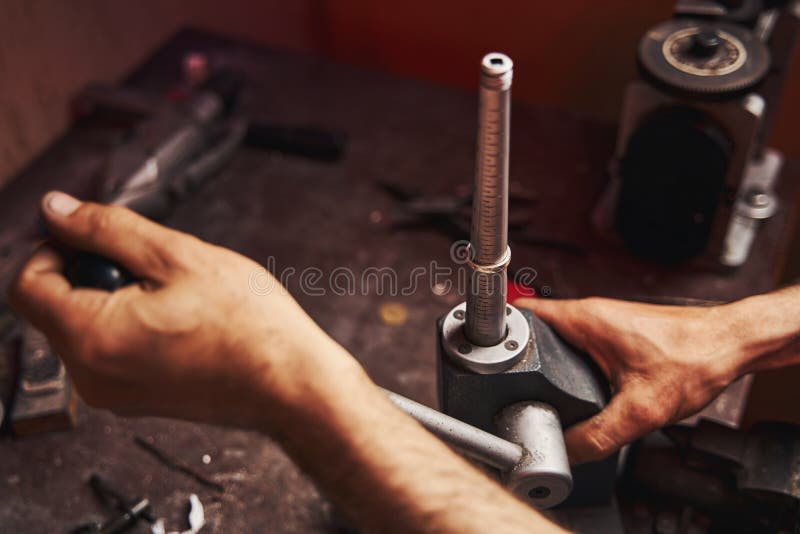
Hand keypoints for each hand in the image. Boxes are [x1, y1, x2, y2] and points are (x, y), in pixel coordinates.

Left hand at [8, 191, 354, 427]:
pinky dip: (132, 327)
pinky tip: (182, 321)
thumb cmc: (247, 324)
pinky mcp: (135, 400)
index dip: (58, 248)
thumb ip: (107, 229)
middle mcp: (90, 376)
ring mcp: (112, 394)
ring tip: (177, 297)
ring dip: (117, 299)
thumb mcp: (178, 256)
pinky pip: (110, 352)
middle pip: (56, 305)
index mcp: (91, 337)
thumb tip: (55, 210)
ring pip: (85, 327)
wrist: (289, 384)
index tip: (104, 238)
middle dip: (96, 273)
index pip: (27, 282)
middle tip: (157, 268)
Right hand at [514, 297, 745, 463]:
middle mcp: (590, 314)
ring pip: (558, 337)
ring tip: (533, 386)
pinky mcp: (615, 333)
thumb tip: (567, 450)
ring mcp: (603, 322)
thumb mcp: (640, 409)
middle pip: (535, 328)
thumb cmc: (694, 357)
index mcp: (585, 319)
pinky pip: (577, 344)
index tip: (483, 350)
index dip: (499, 330)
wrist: (730, 344)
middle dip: (518, 353)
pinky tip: (571, 384)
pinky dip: (567, 361)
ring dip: (544, 358)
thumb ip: (598, 435)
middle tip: (505, 380)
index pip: (524, 312)